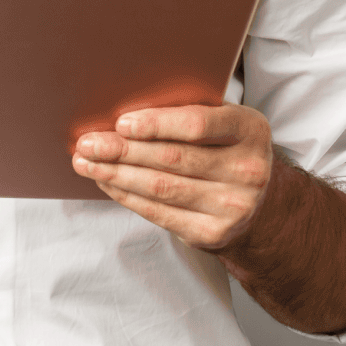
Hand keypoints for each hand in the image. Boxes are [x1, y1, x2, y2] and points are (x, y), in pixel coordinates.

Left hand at [72, 103, 274, 253]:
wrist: (259, 205)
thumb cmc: (228, 150)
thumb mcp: (226, 123)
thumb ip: (191, 113)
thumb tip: (126, 114)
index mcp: (250, 130)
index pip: (198, 125)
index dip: (156, 124)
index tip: (121, 123)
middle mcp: (247, 170)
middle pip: (172, 158)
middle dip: (122, 150)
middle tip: (87, 143)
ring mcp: (231, 206)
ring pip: (161, 188)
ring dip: (116, 174)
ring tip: (86, 162)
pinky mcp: (211, 233)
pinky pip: (159, 213)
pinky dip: (126, 196)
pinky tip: (107, 182)